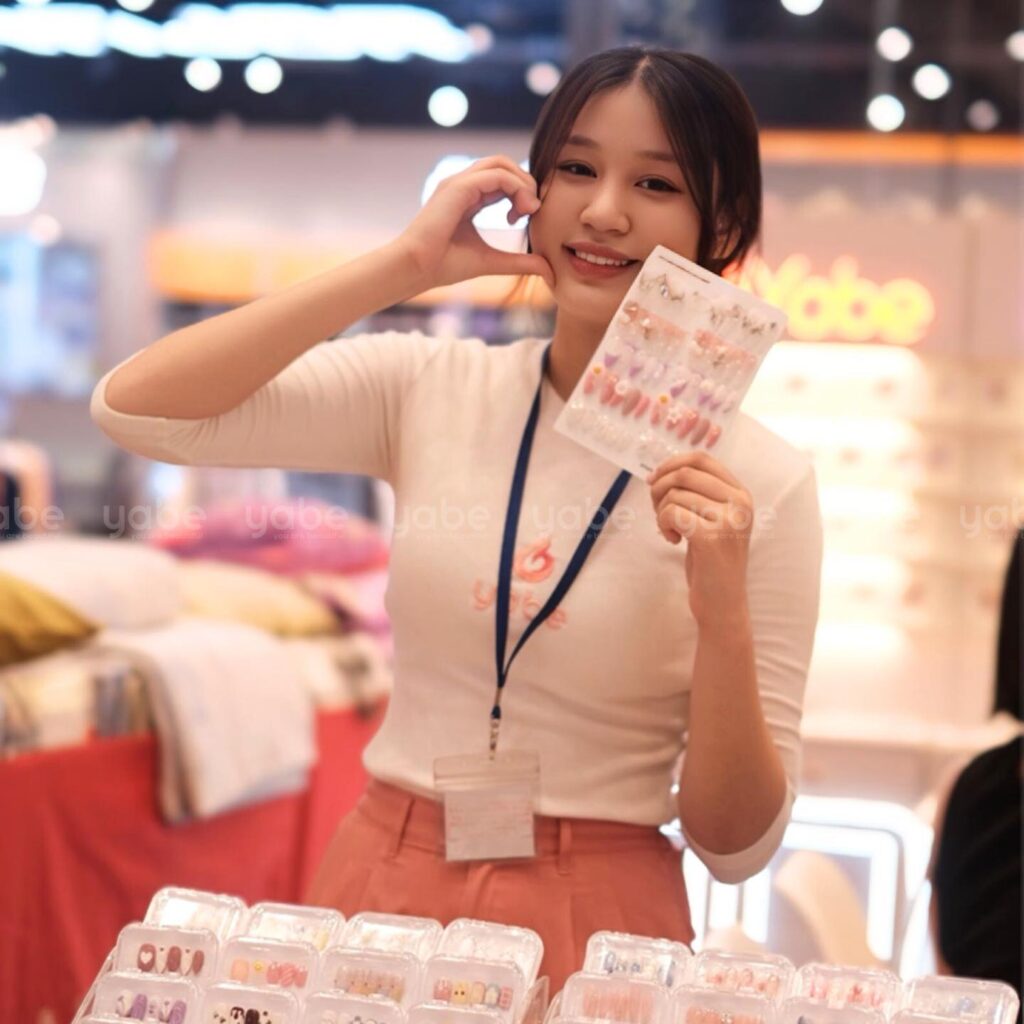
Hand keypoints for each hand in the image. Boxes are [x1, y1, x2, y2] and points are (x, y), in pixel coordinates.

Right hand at [396, 155, 554, 290]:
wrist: (416, 268)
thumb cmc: (444, 265)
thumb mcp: (492, 261)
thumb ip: (519, 262)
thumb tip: (547, 269)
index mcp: (467, 197)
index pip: (502, 178)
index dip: (521, 192)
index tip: (525, 217)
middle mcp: (462, 185)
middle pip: (504, 164)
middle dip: (526, 183)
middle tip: (532, 210)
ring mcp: (458, 182)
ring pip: (501, 163)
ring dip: (523, 183)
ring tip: (529, 209)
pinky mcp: (458, 187)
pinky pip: (496, 174)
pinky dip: (515, 187)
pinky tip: (519, 210)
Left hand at [646, 450, 753, 629]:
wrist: (723, 603)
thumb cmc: (711, 560)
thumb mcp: (713, 519)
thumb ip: (698, 493)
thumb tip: (661, 470)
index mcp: (741, 493)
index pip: (702, 458)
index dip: (671, 463)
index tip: (654, 480)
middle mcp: (740, 503)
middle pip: (684, 473)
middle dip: (659, 488)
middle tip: (657, 511)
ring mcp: (728, 520)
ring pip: (674, 494)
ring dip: (660, 512)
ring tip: (669, 531)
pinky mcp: (711, 538)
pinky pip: (671, 513)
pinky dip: (663, 524)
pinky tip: (673, 540)